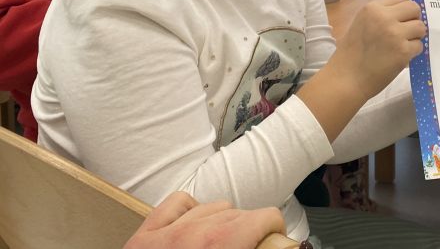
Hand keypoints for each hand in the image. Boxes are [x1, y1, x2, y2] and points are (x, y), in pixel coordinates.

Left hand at [124, 192, 284, 248]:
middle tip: (248, 246)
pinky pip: (176, 204)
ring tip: (223, 242)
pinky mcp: (143, 238)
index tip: (274, 241)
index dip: (276, 231)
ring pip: (212, 206)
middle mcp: (194, 234)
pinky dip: (190, 211)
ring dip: (222, 222)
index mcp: (222, 244)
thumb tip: (285, 246)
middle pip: (240, 213)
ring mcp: (166, 233)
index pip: (266, 217)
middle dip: (249, 230)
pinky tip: (195, 226)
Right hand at [335, 0, 426, 99]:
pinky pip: (419, 45)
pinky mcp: (403, 51)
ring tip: (403, 45)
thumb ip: (381, 15)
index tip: (404, 18)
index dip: (405, 8)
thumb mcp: (362, 23)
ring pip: (420, 27)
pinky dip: (413, 52)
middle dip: (414, 20)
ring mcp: (395, 34)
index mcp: (372, 8)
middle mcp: (384, 17)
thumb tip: (405, 13)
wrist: (347, 78)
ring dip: (416, 36)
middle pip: (414, 8)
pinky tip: (400, 57)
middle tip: (407, 32)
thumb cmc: (352, 53)